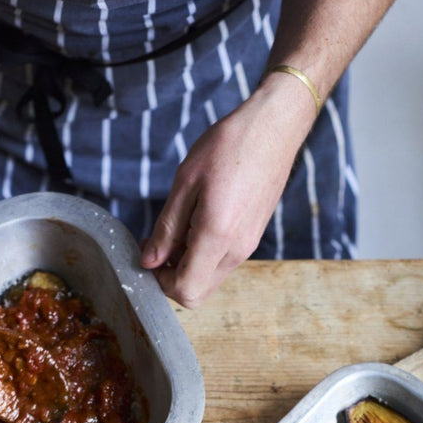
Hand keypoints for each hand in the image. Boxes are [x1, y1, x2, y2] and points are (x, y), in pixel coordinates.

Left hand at [140, 75, 314, 306]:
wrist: (273, 129)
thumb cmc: (229, 146)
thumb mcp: (186, 182)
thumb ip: (167, 228)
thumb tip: (149, 261)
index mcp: (217, 236)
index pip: (185, 289)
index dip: (160, 281)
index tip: (149, 254)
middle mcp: (236, 250)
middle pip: (197, 293)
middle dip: (171, 277)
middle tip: (159, 244)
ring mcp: (247, 247)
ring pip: (208, 280)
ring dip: (186, 265)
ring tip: (178, 227)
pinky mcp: (251, 239)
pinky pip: (221, 263)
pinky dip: (202, 255)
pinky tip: (196, 223)